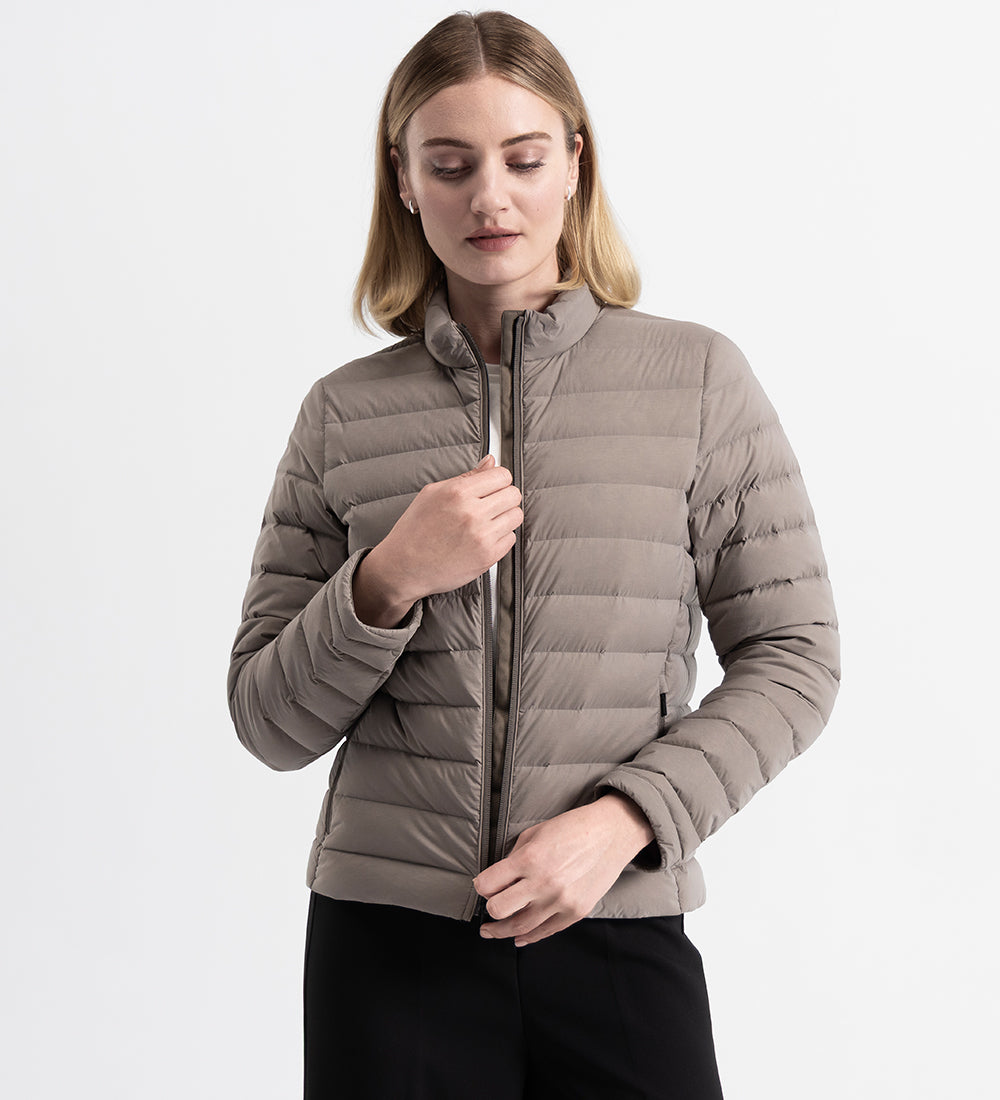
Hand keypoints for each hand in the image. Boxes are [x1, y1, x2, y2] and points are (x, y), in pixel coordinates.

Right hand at [364, 454, 522, 606]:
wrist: (404, 567)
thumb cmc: (414, 530)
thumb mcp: (432, 493)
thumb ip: (466, 476)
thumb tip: (490, 462)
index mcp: (458, 493)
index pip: (502, 475)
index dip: (499, 479)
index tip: (493, 485)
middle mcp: (472, 513)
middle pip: (514, 495)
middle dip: (505, 497)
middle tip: (491, 504)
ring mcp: (482, 536)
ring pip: (516, 516)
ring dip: (505, 517)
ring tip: (487, 521)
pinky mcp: (488, 557)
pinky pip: (511, 539)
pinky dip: (501, 537)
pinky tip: (483, 538)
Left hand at [472, 792, 654, 946]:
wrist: (611, 834)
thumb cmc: (571, 828)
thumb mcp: (535, 834)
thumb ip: (514, 858)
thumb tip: (498, 880)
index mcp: (529, 859)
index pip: (489, 884)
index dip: (481, 886)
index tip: (483, 886)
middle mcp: (543, 883)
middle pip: (500, 910)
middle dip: (490, 912)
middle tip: (486, 913)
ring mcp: (561, 901)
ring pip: (521, 927)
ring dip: (502, 932)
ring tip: (491, 932)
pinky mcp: (576, 912)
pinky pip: (547, 931)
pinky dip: (530, 937)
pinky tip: (519, 938)